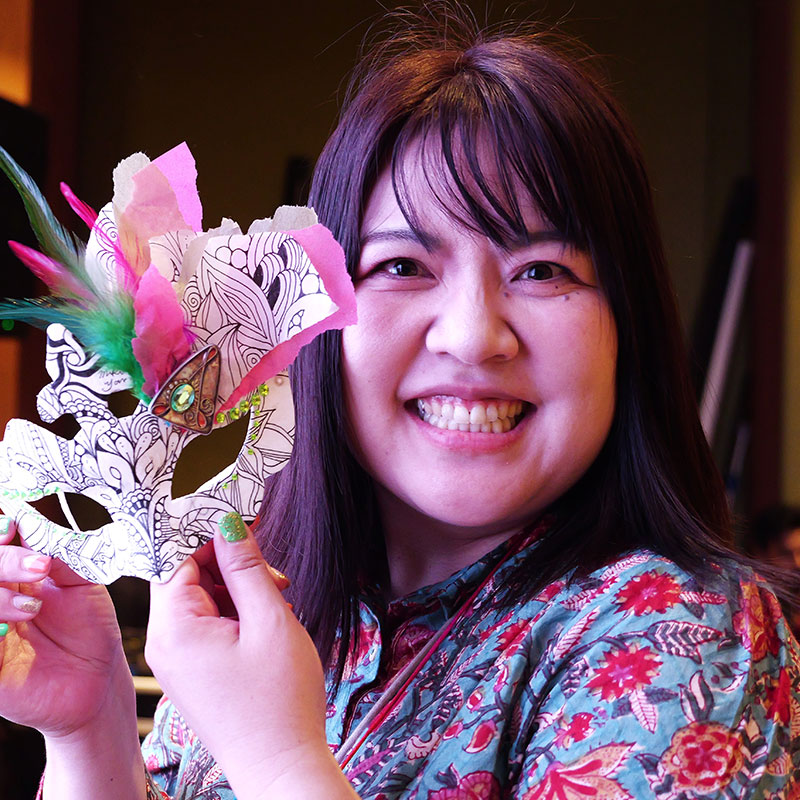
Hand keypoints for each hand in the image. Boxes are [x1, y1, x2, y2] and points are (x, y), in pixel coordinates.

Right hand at [0, 513, 130, 739]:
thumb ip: (59, 555)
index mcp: (13, 575)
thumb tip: (34, 524)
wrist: (99, 678)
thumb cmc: (89, 629)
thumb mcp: (81, 583)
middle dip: (3, 561)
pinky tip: (7, 630)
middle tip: (39, 566)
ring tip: (33, 607)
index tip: (13, 527)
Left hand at [146, 514, 354, 797]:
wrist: (281, 766)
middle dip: (231, 568)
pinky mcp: (192, 672)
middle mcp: (164, 644)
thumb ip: (246, 566)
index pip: (178, 558)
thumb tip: (227, 522)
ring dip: (238, 592)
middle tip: (273, 579)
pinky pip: (207, 625)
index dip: (211, 536)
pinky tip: (265, 625)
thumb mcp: (269, 620)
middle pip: (189, 577)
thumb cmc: (279, 700)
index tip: (245, 526)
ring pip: (202, 600)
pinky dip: (236, 615)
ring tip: (276, 606)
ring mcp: (177, 660)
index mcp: (174, 629)